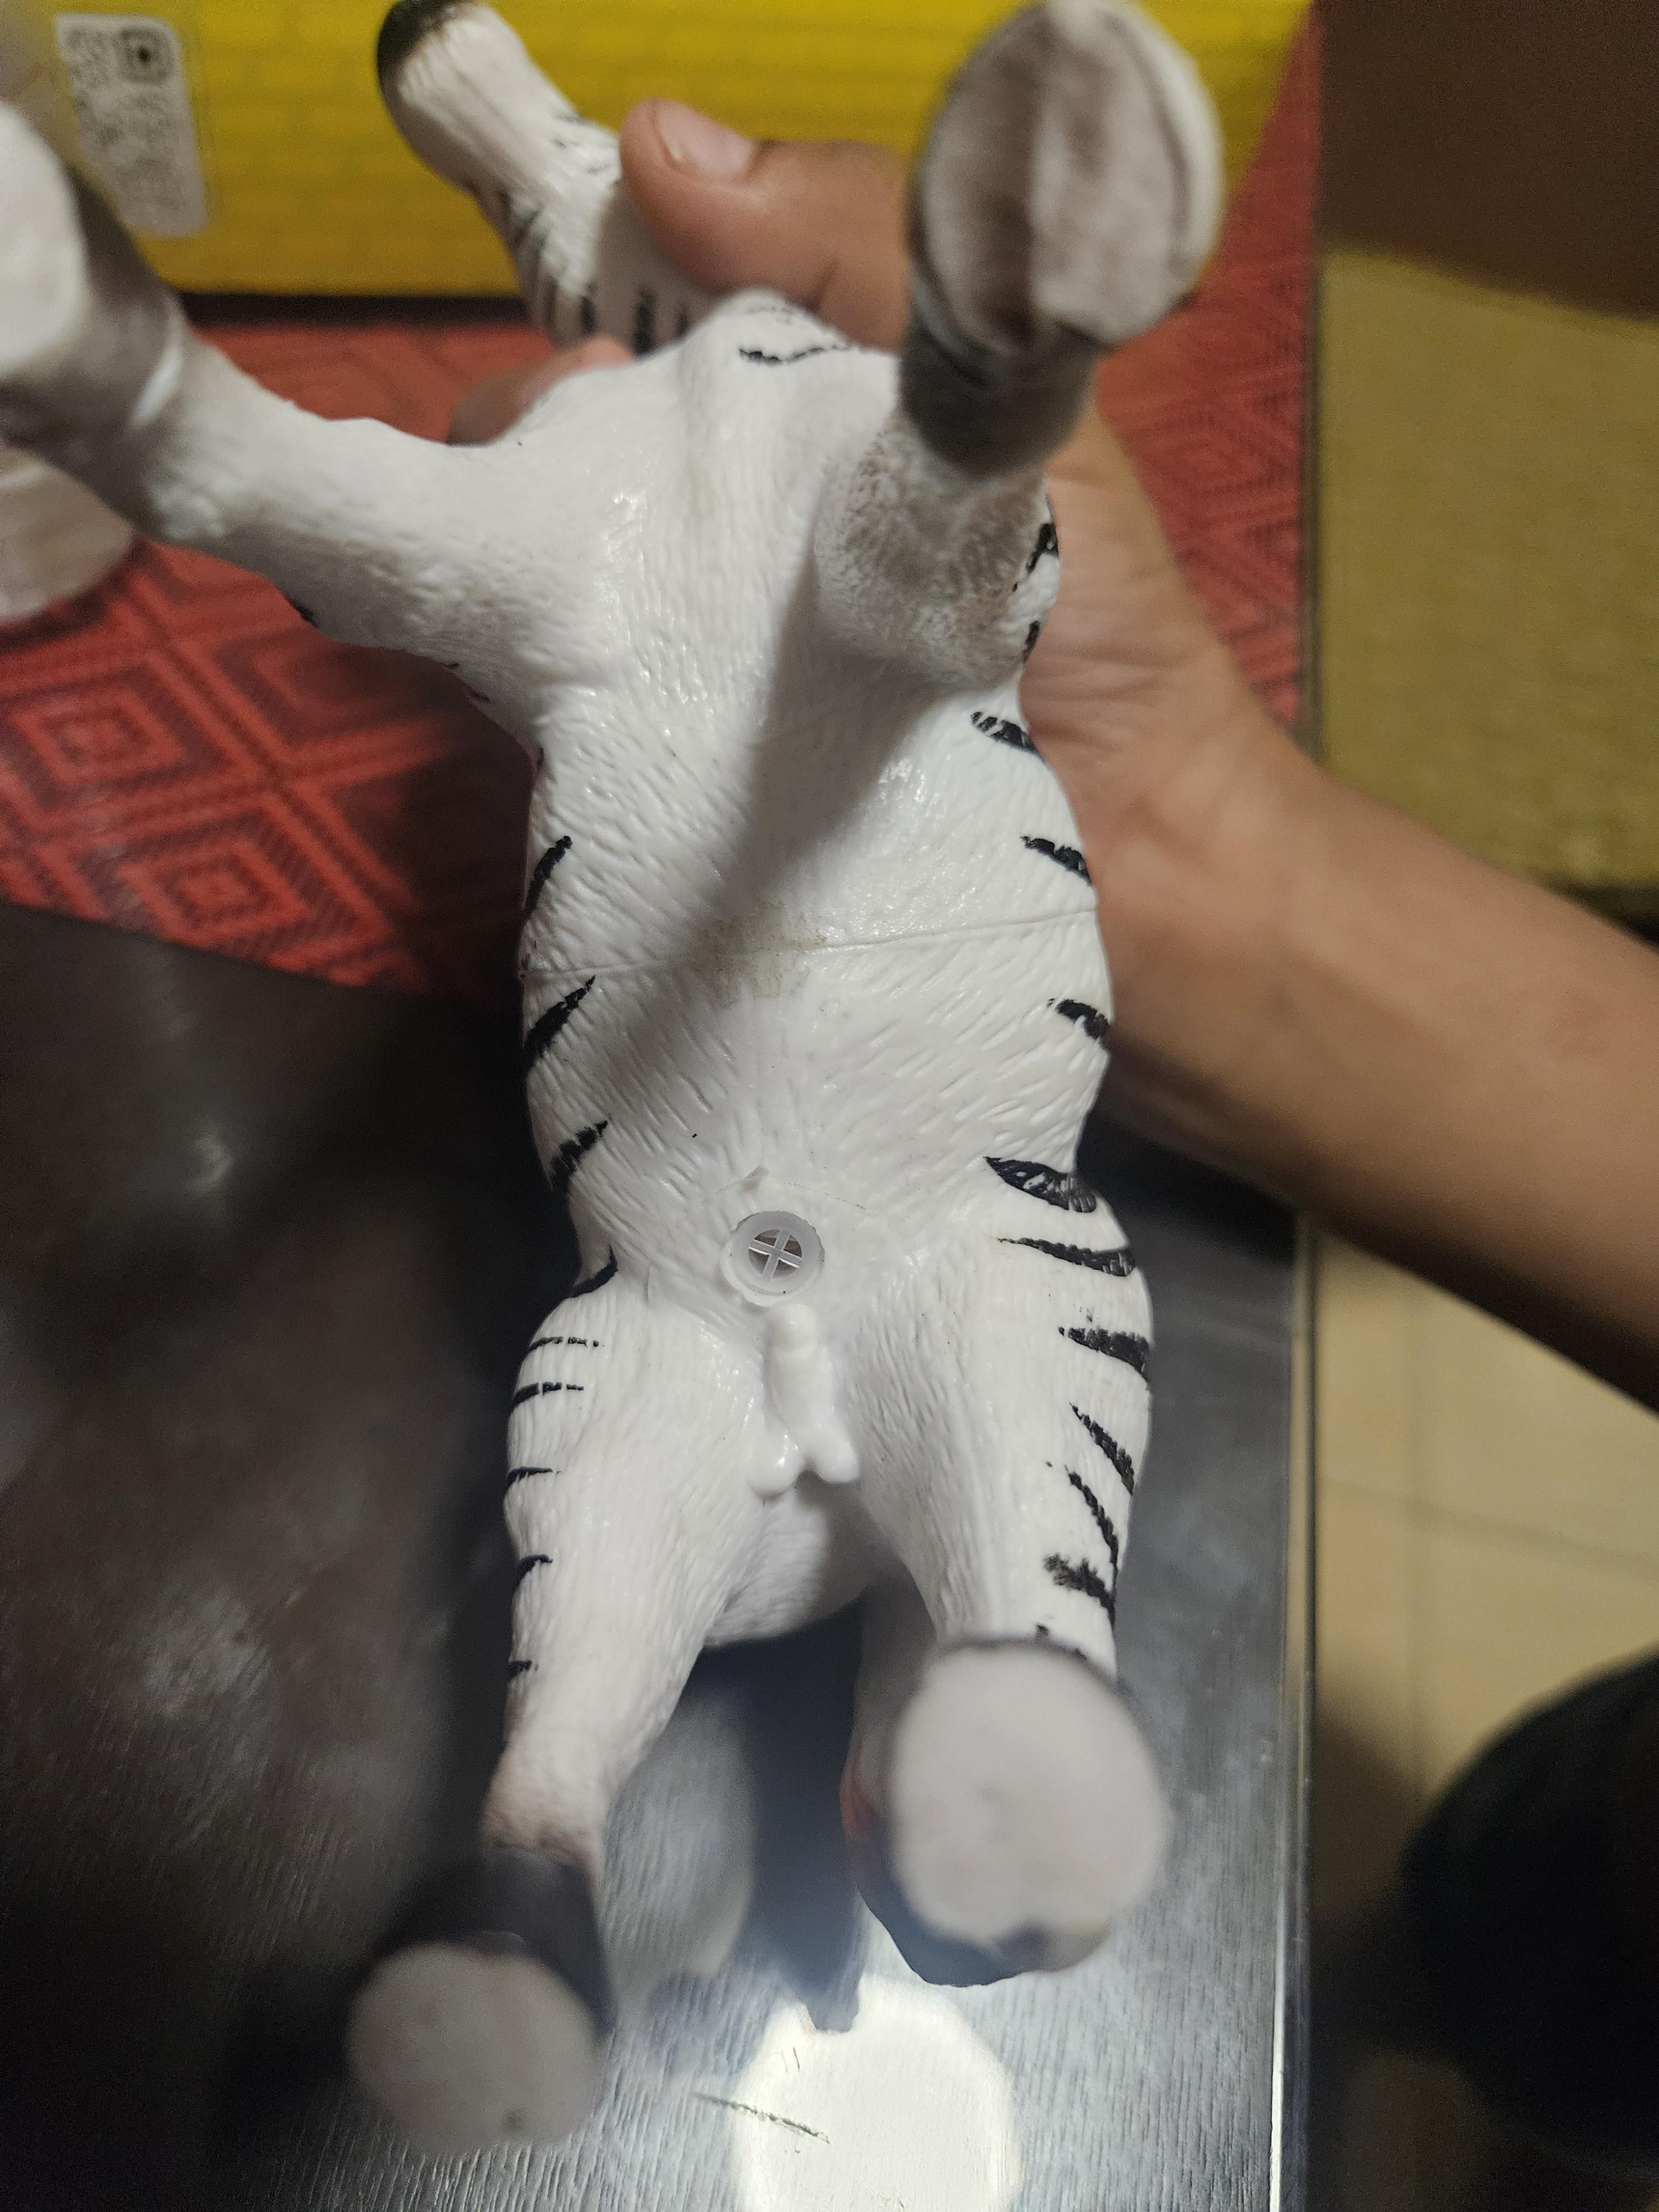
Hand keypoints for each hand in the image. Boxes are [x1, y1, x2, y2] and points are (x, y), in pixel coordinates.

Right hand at [449, 103, 1300, 1102]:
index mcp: (802, 421)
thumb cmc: (1097, 626)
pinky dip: (528, 691)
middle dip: (531, 437)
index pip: (637, 324)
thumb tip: (657, 141)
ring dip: (516, 562)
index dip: (589, 304)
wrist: (1145, 864)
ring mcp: (686, 664)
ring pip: (537, 574)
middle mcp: (726, 535)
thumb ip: (869, 257)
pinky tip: (537, 689)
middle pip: (559, 448)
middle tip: (581, 466)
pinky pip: (555, 718)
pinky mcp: (669, 785)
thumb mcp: (1003, 403)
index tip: (595, 340)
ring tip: (565, 583)